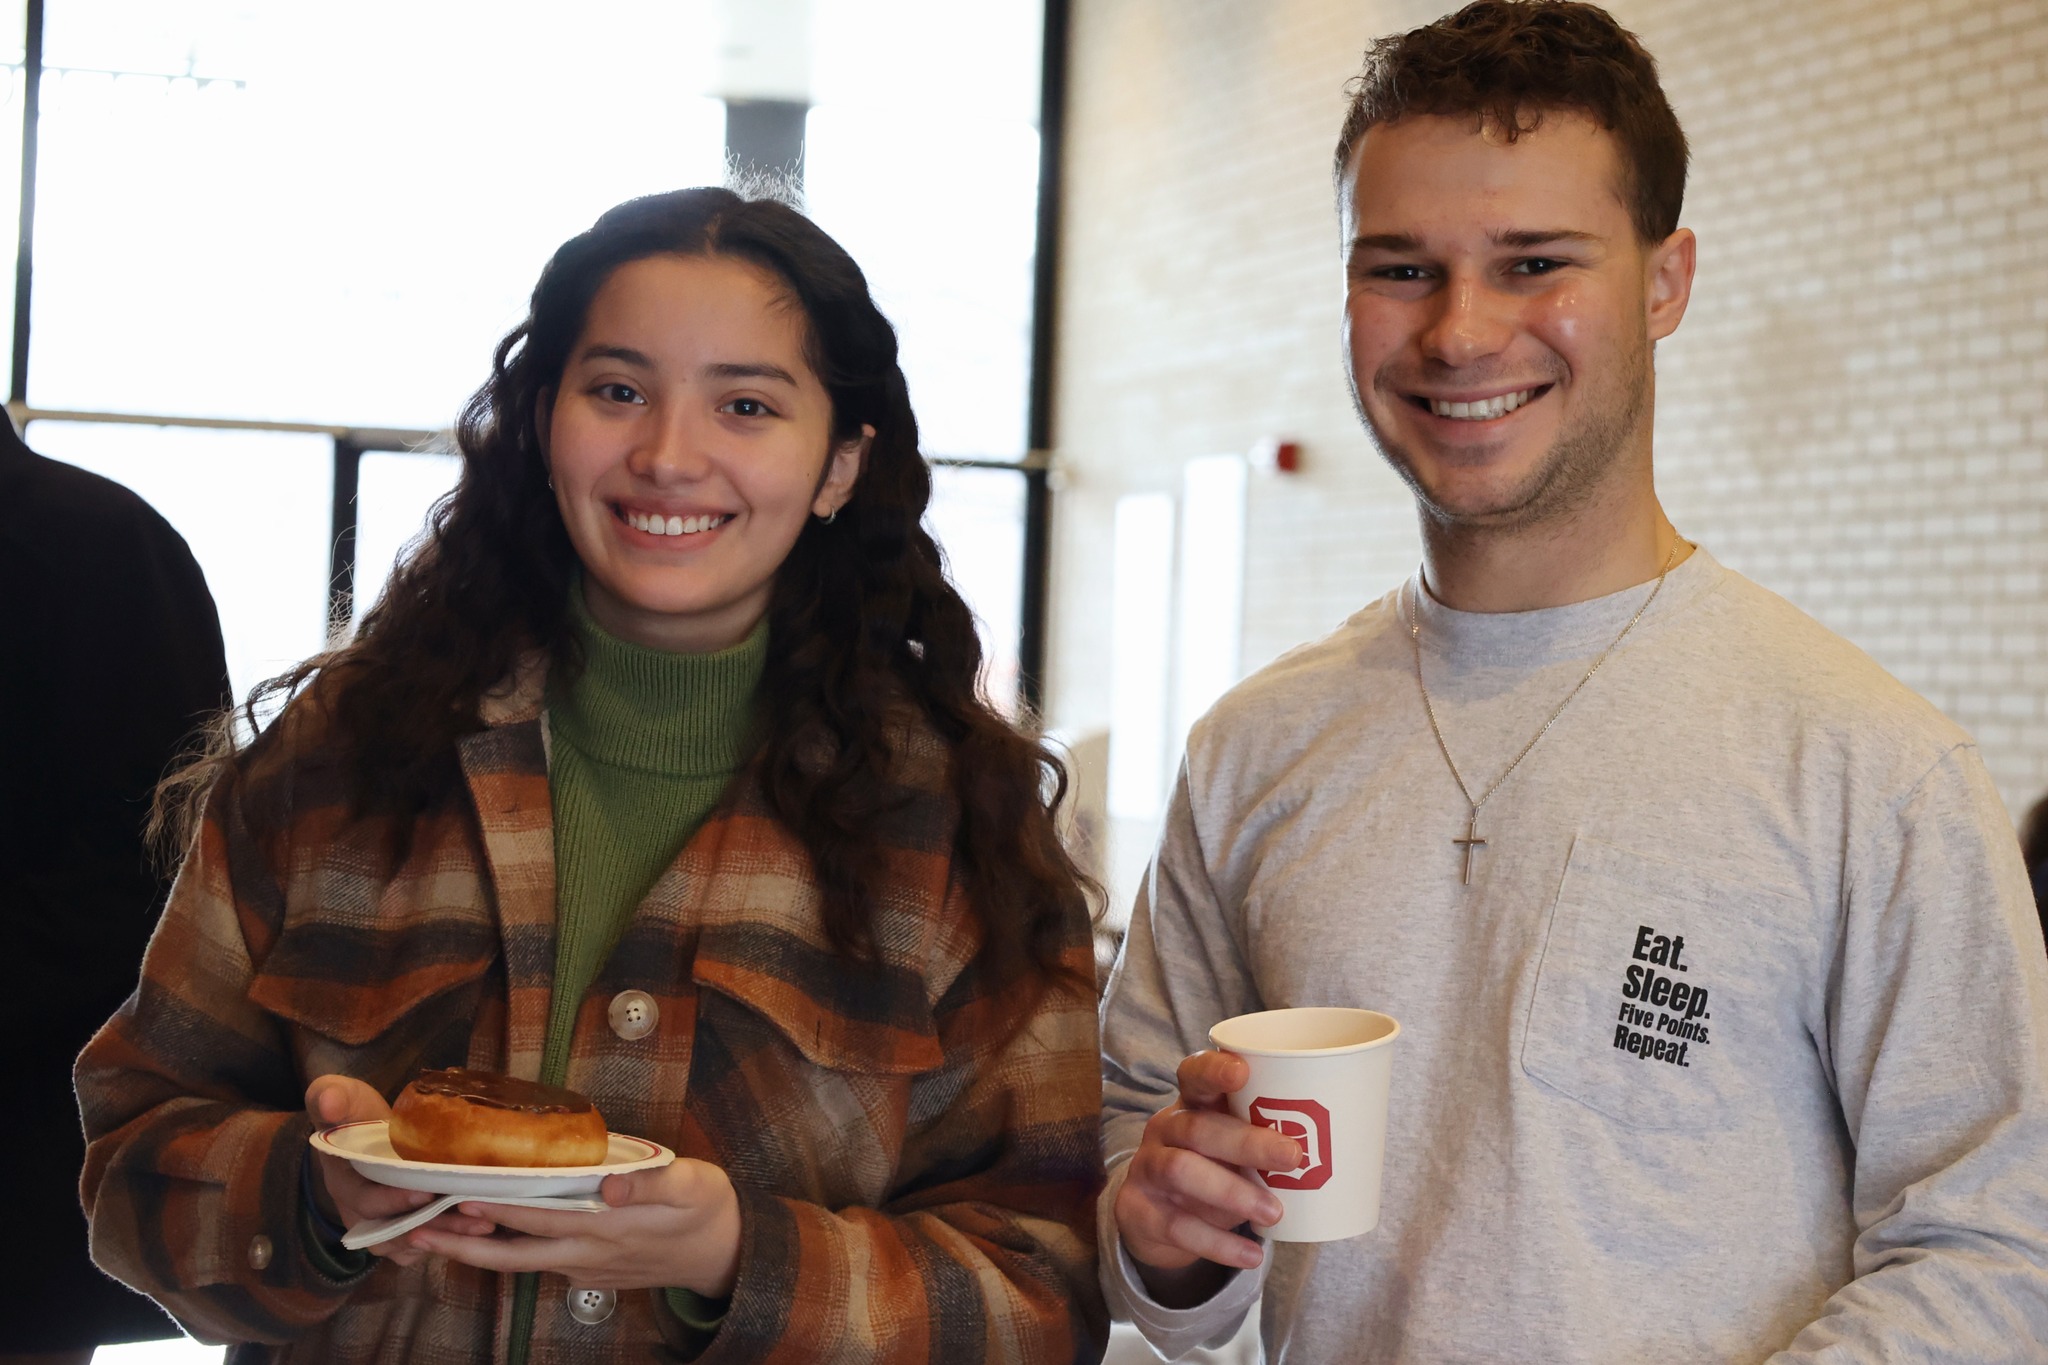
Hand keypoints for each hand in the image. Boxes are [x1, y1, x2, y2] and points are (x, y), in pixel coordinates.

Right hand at [304, 1074, 494, 1266]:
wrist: (362, 1133)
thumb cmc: (353, 1114)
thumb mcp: (342, 1098)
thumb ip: (332, 1095)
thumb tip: (327, 1102)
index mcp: (343, 1182)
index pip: (364, 1201)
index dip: (393, 1201)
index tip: (426, 1193)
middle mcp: (357, 1212)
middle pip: (391, 1232)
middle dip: (432, 1226)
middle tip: (474, 1219)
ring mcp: (379, 1224)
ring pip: (409, 1243)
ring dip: (446, 1238)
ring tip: (486, 1225)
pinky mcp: (399, 1229)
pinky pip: (419, 1246)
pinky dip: (446, 1242)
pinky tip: (479, 1229)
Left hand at [409, 1158, 743, 1297]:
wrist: (723, 1253)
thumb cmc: (706, 1209)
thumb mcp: (691, 1185)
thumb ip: (649, 1183)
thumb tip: (607, 1184)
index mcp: (606, 1227)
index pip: (538, 1217)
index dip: (496, 1208)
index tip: (456, 1196)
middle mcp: (586, 1252)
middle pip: (511, 1253)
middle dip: (461, 1242)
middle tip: (413, 1230)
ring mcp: (583, 1266)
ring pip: (518, 1262)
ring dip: (472, 1251)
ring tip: (430, 1237)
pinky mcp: (587, 1268)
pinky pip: (535, 1262)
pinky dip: (502, 1250)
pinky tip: (483, 1236)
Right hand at [1114, 1051, 1299, 1285]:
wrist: (1155, 1218)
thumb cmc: (1212, 1168)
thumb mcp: (1232, 1148)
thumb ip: (1264, 1142)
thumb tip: (1337, 1150)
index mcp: (1191, 1104)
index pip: (1193, 1075)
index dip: (1214, 1069)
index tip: (1242, 1071)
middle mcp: (1165, 1129)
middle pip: (1197, 1127)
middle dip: (1246, 1141)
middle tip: (1293, 1157)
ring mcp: (1148, 1168)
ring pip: (1181, 1171)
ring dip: (1232, 1192)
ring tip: (1275, 1213)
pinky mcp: (1140, 1210)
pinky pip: (1178, 1226)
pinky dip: (1219, 1243)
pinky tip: (1252, 1255)